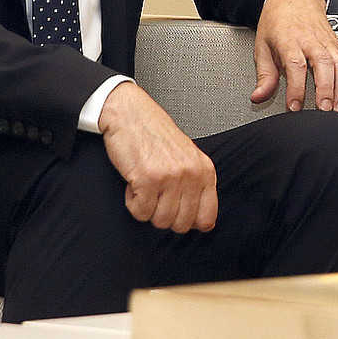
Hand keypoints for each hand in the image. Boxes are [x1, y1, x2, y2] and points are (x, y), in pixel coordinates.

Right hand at [98, 81, 217, 232]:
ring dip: (147, 208)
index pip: (207, 218)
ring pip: (160, 221)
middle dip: (164, 215)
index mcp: (205, 171)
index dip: (189, 222)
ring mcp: (170, 177)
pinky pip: (140, 212)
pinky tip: (134, 183)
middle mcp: (191, 175)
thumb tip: (201, 222)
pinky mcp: (147, 179)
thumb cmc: (155, 135)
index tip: (177, 213)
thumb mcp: (188, 158)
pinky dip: (132, 202)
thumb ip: (196, 186)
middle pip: (181, 225)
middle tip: (156, 196)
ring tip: (145, 186)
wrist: (130, 114)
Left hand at [252, 0, 337, 112]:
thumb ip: (264, 75)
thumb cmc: (277, 22)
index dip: (296, 88)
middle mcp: (311, 40)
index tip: (294, 107)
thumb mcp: (262, 46)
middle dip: (325, 90)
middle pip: (323, 65)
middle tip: (323, 111)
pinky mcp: (337, 46)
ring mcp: (327, 43)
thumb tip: (258, 97)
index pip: (295, 65)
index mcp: (290, 40)